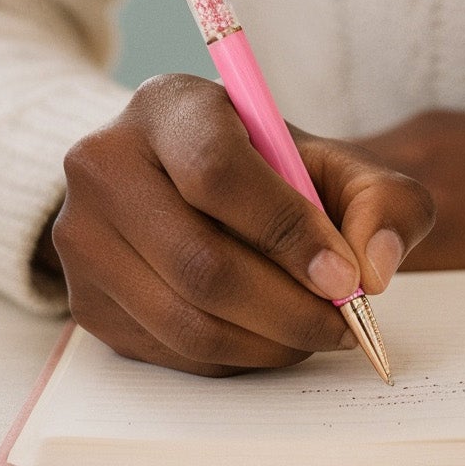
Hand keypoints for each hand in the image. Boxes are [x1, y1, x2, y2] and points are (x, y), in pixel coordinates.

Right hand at [43, 73, 435, 374]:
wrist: (187, 184)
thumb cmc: (267, 172)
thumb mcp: (334, 163)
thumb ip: (382, 201)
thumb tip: (375, 267)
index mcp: (167, 106)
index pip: (217, 173)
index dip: (287, 232)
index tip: (346, 277)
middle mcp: (104, 163)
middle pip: (199, 261)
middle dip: (288, 308)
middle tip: (344, 324)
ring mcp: (82, 234)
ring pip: (184, 319)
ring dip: (267, 344)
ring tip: (314, 332)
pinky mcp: (84, 298)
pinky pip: (169, 351)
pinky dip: (234, 358)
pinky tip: (267, 336)